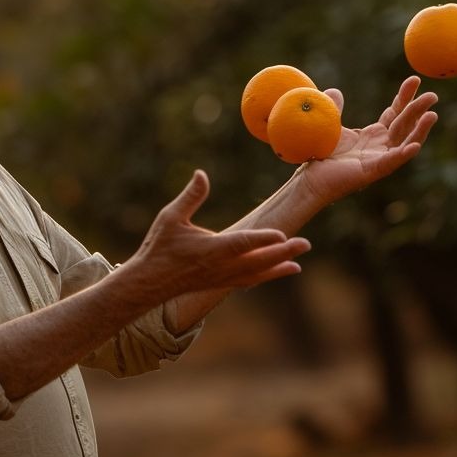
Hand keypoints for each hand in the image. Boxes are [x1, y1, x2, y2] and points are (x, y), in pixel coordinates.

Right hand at [131, 170, 310, 303]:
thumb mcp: (171, 217)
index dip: (263, 239)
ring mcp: (222, 278)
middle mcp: (221, 266)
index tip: (283, 235)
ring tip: (298, 263)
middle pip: (258, 261)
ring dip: (278, 267)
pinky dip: (266, 276)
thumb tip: (201, 174)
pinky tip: (278, 271)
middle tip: (306, 244)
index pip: (243, 243)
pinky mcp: (220, 283)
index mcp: (211, 249)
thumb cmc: (159, 246)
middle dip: (283, 253)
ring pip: (257, 274)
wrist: (149, 282)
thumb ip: (190, 197)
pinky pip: (249, 281)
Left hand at [296, 76, 438, 207]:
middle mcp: (382, 146)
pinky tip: (415, 145)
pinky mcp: (372, 172)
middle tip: (432, 95)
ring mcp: (379, 160)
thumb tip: (335, 90)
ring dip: (420, 130)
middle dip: (418, 109)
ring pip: (405, 142)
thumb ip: (335, 107)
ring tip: (432, 115)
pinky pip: (391, 162)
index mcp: (375, 134)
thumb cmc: (322, 154)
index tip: (415, 79)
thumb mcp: (331, 124)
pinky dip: (404, 154)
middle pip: (405, 125)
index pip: (396, 112)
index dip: (405, 97)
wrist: (309, 178)